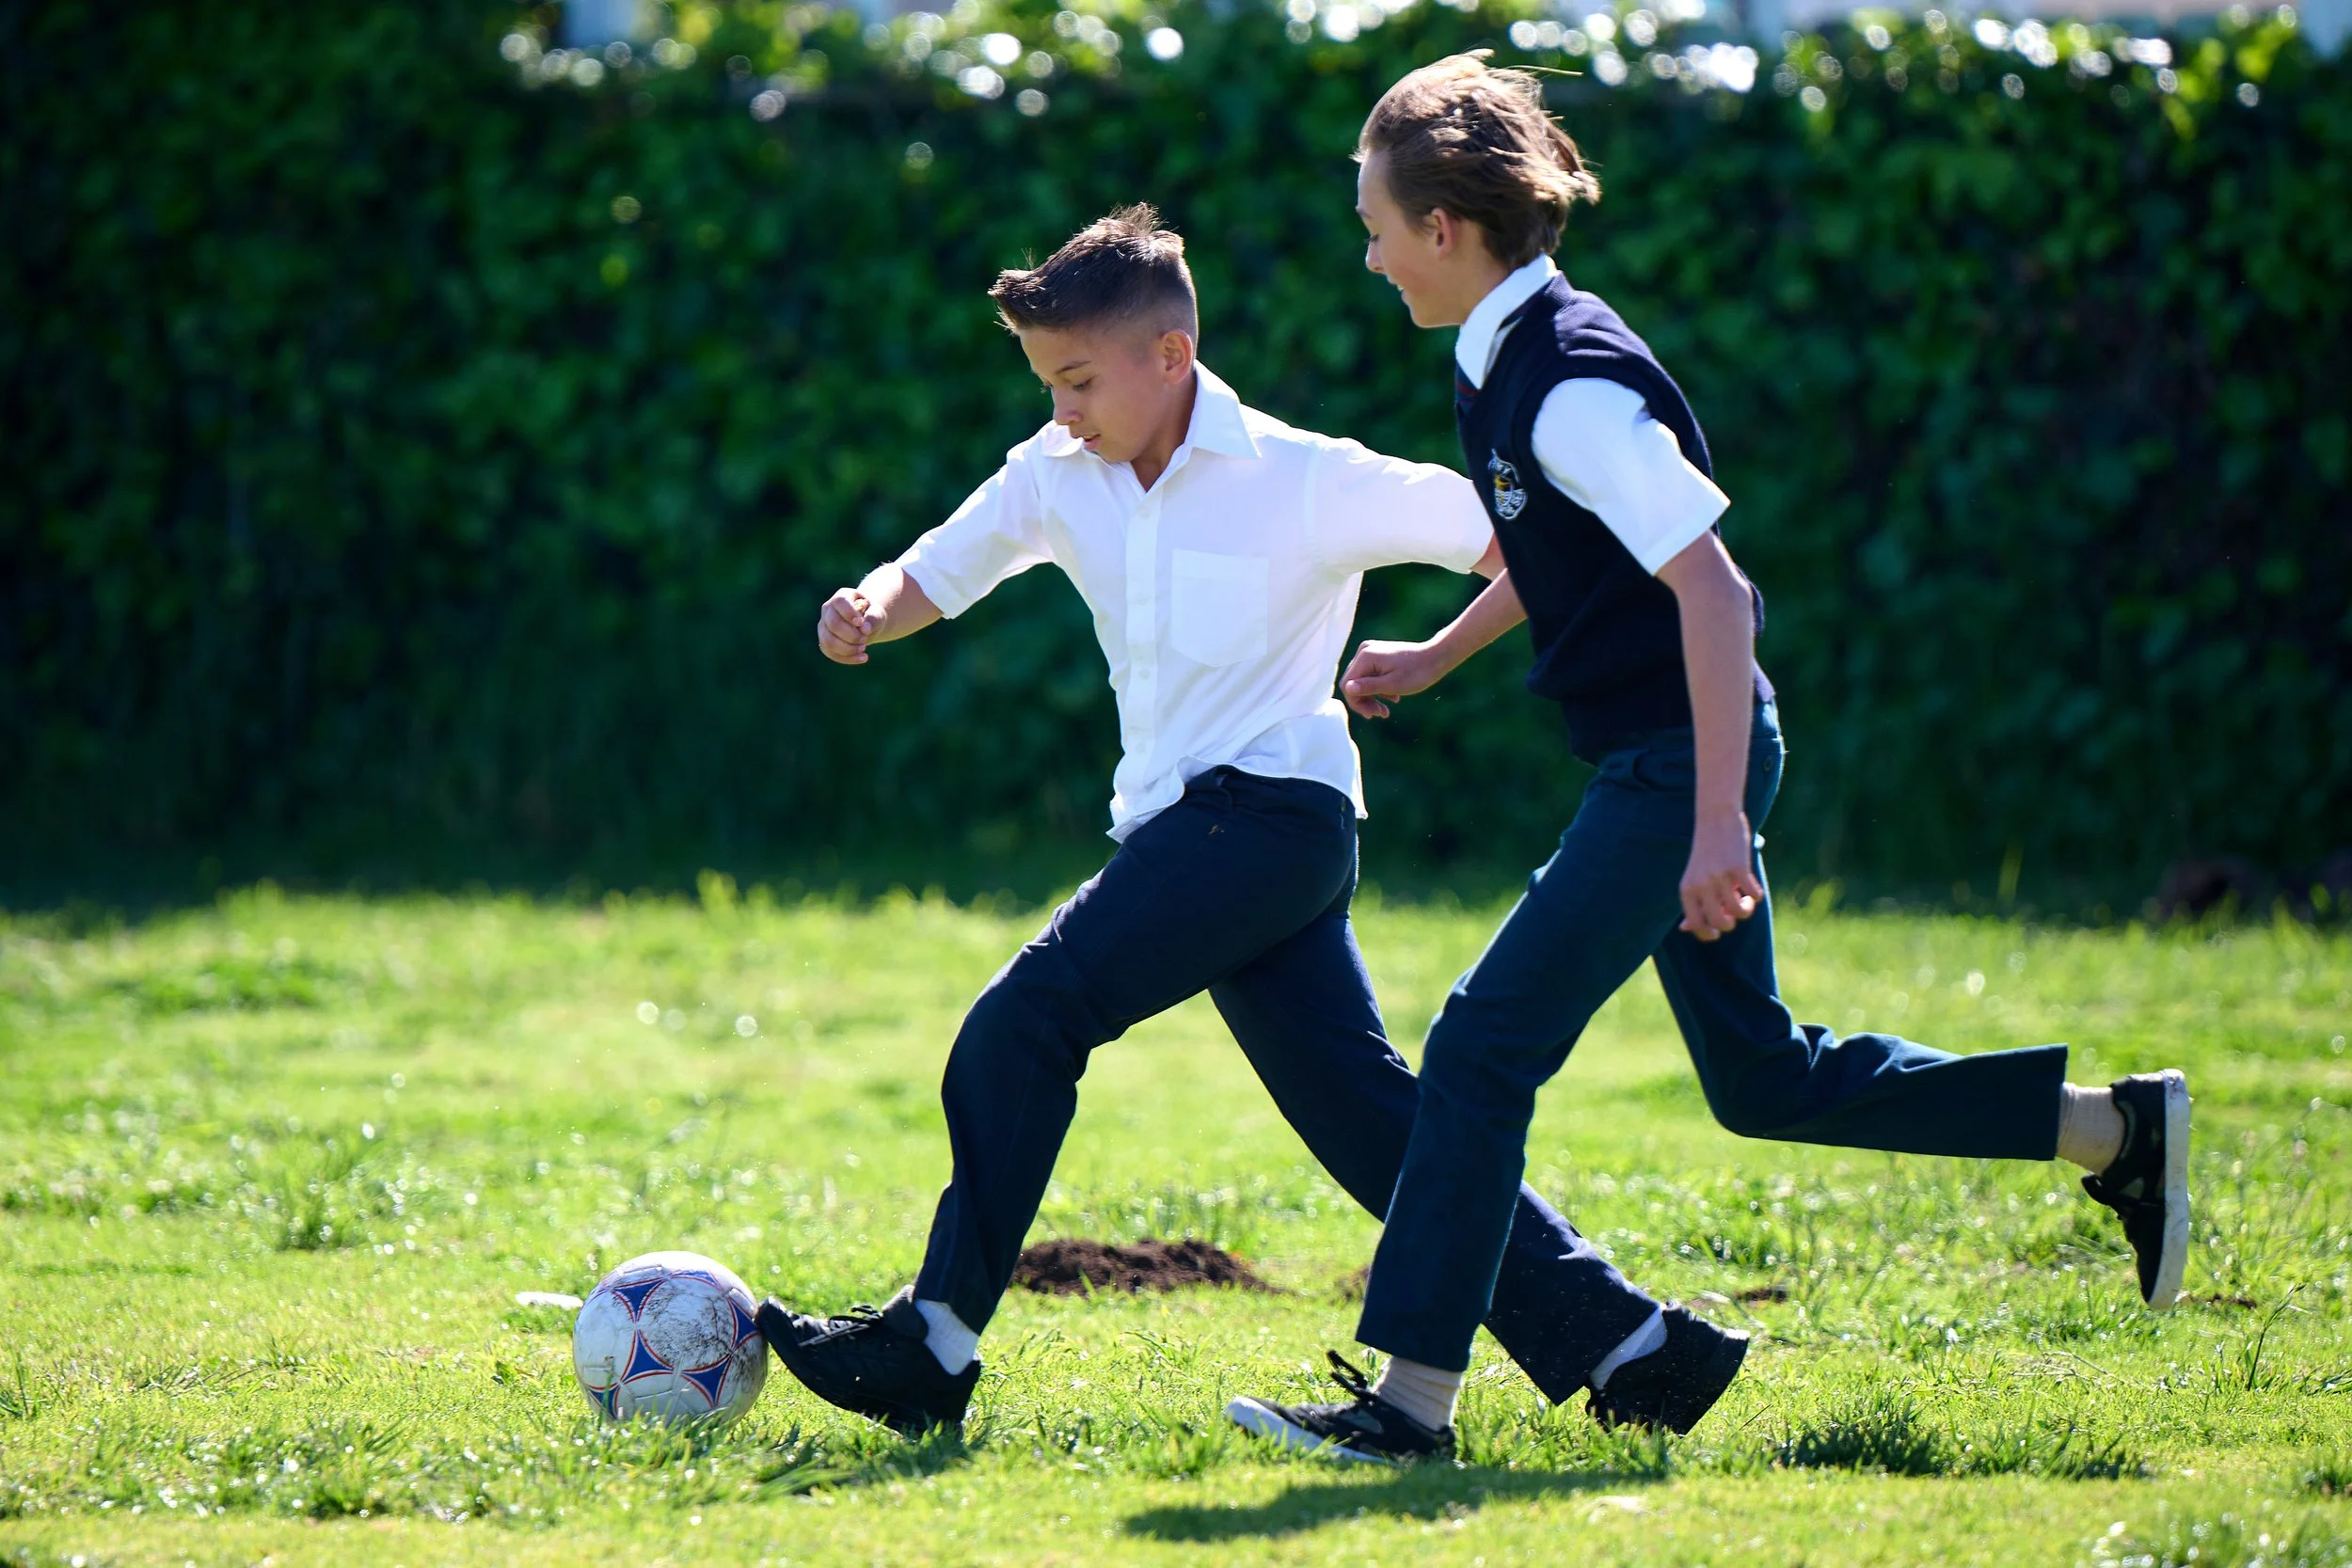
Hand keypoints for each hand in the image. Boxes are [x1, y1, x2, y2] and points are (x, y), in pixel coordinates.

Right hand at [817, 587, 877, 664]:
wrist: (865, 624)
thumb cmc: (871, 615)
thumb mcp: (877, 613)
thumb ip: (873, 618)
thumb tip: (864, 629)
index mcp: (841, 597)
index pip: (840, 602)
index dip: (849, 613)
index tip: (861, 623)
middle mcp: (828, 610)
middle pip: (833, 624)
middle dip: (851, 635)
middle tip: (865, 638)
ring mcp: (823, 626)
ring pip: (828, 641)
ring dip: (848, 648)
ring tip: (863, 648)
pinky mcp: (824, 642)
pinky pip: (830, 652)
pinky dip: (847, 658)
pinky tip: (863, 657)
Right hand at [1340, 640, 1446, 719]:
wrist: (1436, 658)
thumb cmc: (1417, 672)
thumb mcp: (1392, 684)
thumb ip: (1368, 687)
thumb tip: (1347, 689)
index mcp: (1366, 657)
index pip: (1348, 684)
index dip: (1356, 702)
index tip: (1371, 715)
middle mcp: (1365, 651)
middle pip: (1353, 682)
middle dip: (1364, 701)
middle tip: (1380, 714)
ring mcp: (1371, 652)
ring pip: (1362, 680)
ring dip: (1372, 697)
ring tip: (1385, 711)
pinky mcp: (1379, 655)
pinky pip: (1371, 676)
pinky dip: (1379, 689)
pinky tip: (1393, 698)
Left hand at [1679, 810, 1762, 940]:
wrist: (1716, 818)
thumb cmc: (1706, 853)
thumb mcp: (1693, 878)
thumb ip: (1692, 903)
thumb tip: (1685, 929)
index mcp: (1687, 890)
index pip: (1697, 925)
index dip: (1710, 934)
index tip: (1719, 927)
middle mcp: (1700, 885)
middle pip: (1720, 924)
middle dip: (1731, 923)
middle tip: (1734, 909)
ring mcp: (1719, 877)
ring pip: (1739, 912)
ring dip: (1747, 909)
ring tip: (1746, 899)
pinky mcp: (1738, 867)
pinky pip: (1754, 895)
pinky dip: (1757, 895)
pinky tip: (1753, 887)